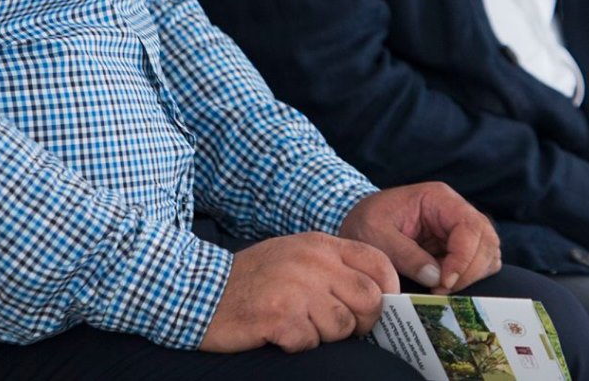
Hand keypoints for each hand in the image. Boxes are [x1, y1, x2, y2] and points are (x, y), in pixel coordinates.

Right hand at [199, 232, 396, 353]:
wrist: (201, 290)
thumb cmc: (255, 278)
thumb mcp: (297, 256)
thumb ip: (334, 267)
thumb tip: (377, 293)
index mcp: (320, 244)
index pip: (378, 262)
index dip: (387, 289)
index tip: (379, 307)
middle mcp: (312, 262)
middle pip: (369, 299)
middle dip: (362, 321)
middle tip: (341, 326)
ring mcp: (296, 288)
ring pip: (342, 326)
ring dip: (325, 335)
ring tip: (300, 325)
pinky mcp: (279, 317)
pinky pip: (311, 342)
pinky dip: (298, 344)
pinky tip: (280, 332)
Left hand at [339, 183, 500, 292]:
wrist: (359, 225)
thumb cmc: (365, 223)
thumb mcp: (375, 235)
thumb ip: (404, 254)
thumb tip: (436, 277)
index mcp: (438, 198)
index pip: (469, 226)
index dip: (464, 258)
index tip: (444, 282)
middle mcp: (455, 211)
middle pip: (486, 240)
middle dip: (470, 271)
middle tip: (441, 290)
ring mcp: (458, 230)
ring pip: (488, 253)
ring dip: (472, 276)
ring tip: (442, 289)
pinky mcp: (457, 248)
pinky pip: (479, 264)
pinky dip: (470, 279)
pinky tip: (445, 286)